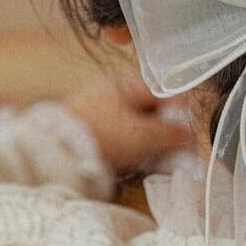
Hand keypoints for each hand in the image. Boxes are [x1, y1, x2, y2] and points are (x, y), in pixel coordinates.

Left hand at [62, 72, 198, 176]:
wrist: (55, 151)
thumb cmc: (103, 136)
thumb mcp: (144, 135)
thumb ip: (172, 133)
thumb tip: (191, 133)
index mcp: (128, 83)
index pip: (166, 95)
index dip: (179, 117)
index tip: (183, 140)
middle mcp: (112, 90)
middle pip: (150, 111)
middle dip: (162, 134)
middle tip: (167, 156)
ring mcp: (97, 107)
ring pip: (134, 125)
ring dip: (145, 143)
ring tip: (146, 162)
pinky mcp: (86, 126)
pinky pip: (116, 134)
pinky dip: (126, 147)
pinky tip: (126, 162)